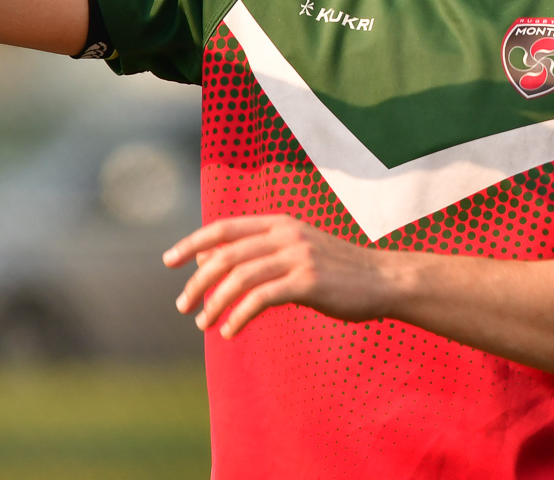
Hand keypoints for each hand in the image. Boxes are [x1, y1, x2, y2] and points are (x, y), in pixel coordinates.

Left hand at [165, 216, 401, 337]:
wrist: (384, 280)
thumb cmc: (338, 270)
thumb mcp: (298, 250)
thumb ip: (261, 252)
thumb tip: (212, 260)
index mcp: (281, 223)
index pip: (225, 228)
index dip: (193, 243)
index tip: (169, 261)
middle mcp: (287, 234)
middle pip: (226, 254)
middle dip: (197, 281)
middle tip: (183, 305)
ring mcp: (298, 256)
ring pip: (240, 277)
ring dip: (214, 302)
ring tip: (203, 324)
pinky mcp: (309, 281)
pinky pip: (261, 299)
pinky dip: (239, 315)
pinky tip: (231, 330)